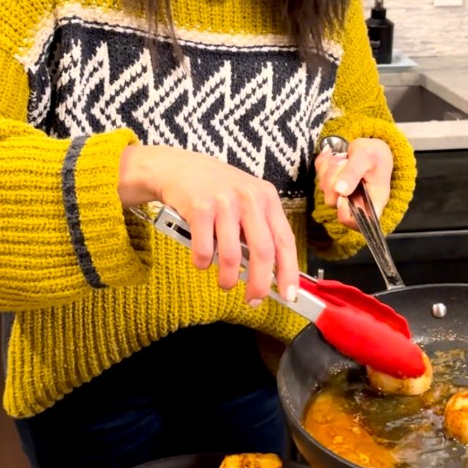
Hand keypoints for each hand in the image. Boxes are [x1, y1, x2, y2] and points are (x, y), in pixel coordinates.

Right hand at [118, 145, 298, 304]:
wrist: (177, 167)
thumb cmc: (214, 189)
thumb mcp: (245, 200)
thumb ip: (259, 229)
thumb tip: (271, 272)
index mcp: (267, 198)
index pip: (285, 240)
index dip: (289, 271)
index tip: (289, 295)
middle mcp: (249, 198)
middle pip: (262, 252)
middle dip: (259, 284)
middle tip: (254, 300)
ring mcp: (224, 202)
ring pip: (232, 255)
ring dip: (228, 279)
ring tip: (225, 284)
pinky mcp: (199, 208)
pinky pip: (204, 250)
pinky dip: (202, 264)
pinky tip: (201, 262)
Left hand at [314, 137, 392, 230]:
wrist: (372, 146)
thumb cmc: (376, 152)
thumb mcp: (366, 157)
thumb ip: (352, 173)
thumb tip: (340, 190)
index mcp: (373, 200)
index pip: (359, 223)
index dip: (345, 215)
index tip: (342, 197)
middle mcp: (357, 201)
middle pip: (334, 201)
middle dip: (333, 179)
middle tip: (344, 162)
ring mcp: (344, 194)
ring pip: (324, 188)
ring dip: (329, 169)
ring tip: (343, 157)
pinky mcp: (334, 185)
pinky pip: (319, 177)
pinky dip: (323, 164)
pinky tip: (333, 155)